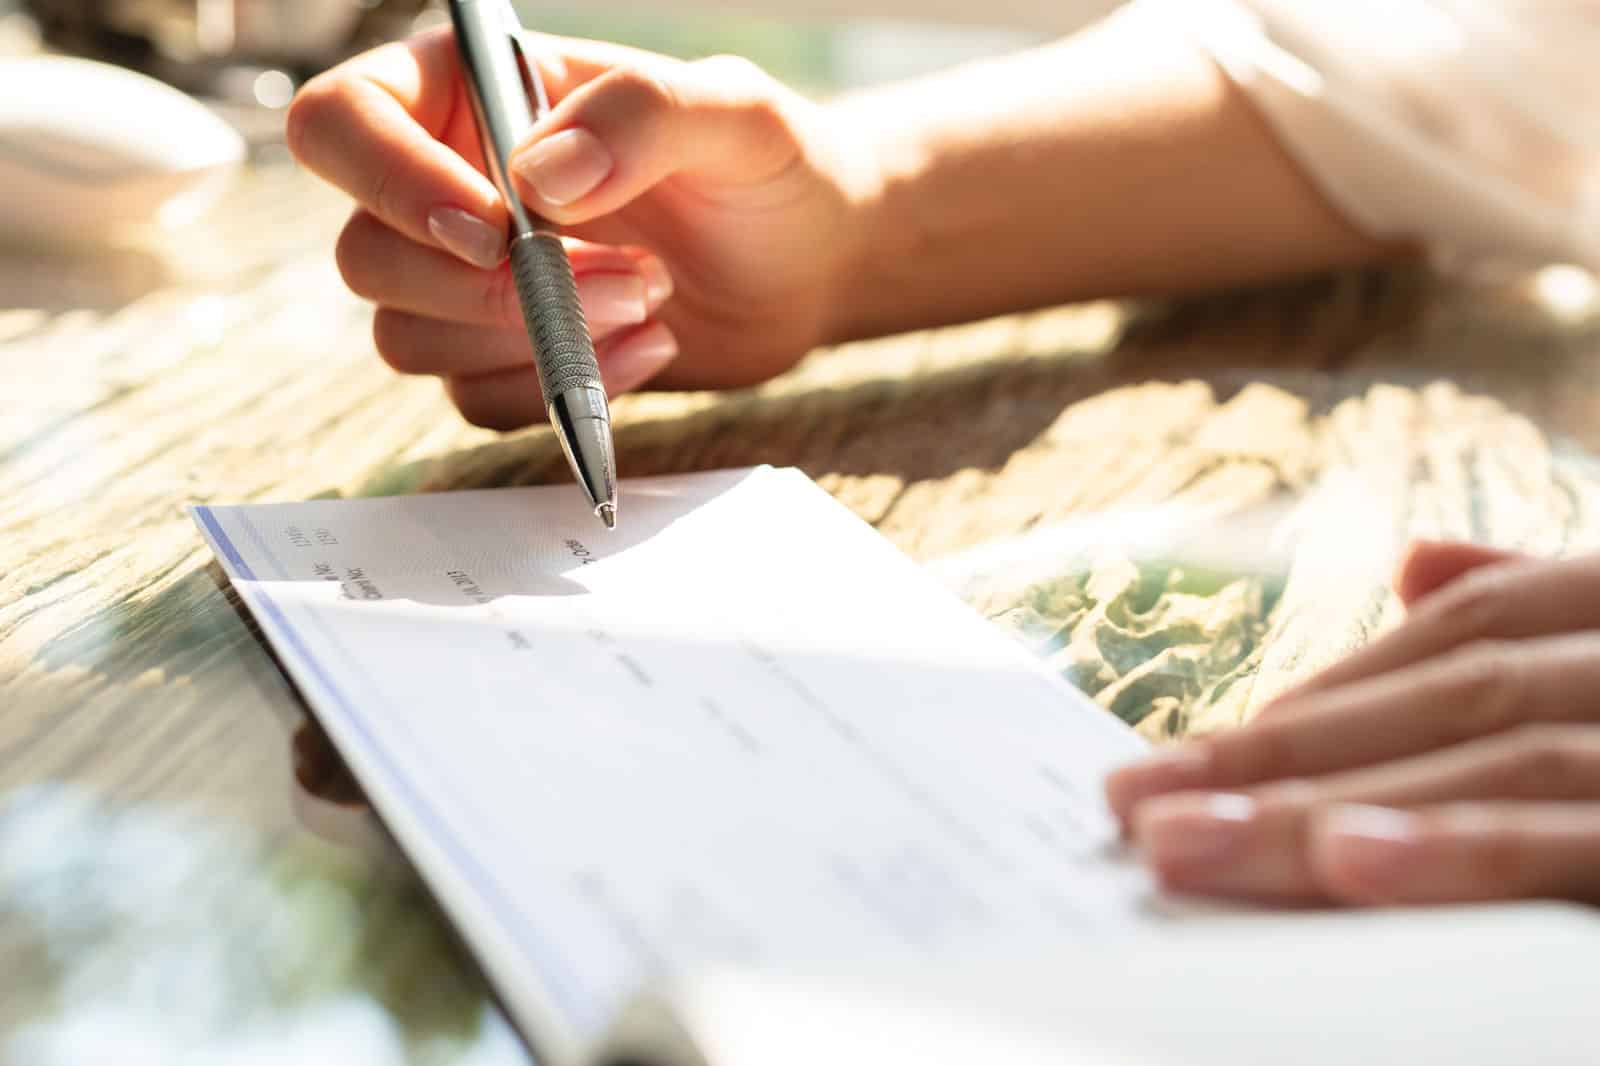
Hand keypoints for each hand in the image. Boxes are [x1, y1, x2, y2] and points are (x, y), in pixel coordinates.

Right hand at [286, 28, 869, 427]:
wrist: (813, 263)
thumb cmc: (774, 168)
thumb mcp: (735, 114)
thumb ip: (640, 116)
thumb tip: (537, 178)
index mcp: (472, 94)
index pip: (344, 121)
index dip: (390, 182)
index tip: (494, 230)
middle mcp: (450, 185)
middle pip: (366, 255)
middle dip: (488, 292)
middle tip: (625, 277)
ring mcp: (472, 281)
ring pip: (408, 339)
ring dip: (528, 342)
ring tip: (651, 300)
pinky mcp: (509, 357)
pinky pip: (475, 399)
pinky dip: (556, 391)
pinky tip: (648, 349)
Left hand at [1106, 540, 1599, 905]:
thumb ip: (1546, 618)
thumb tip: (1417, 564)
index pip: (1467, 635)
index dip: (1327, 692)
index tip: (1195, 752)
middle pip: (1454, 696)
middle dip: (1283, 752)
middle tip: (1131, 800)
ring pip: (1495, 761)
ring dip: (1327, 795)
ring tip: (1182, 836)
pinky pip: (1575, 841)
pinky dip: (1463, 848)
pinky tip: (1342, 858)